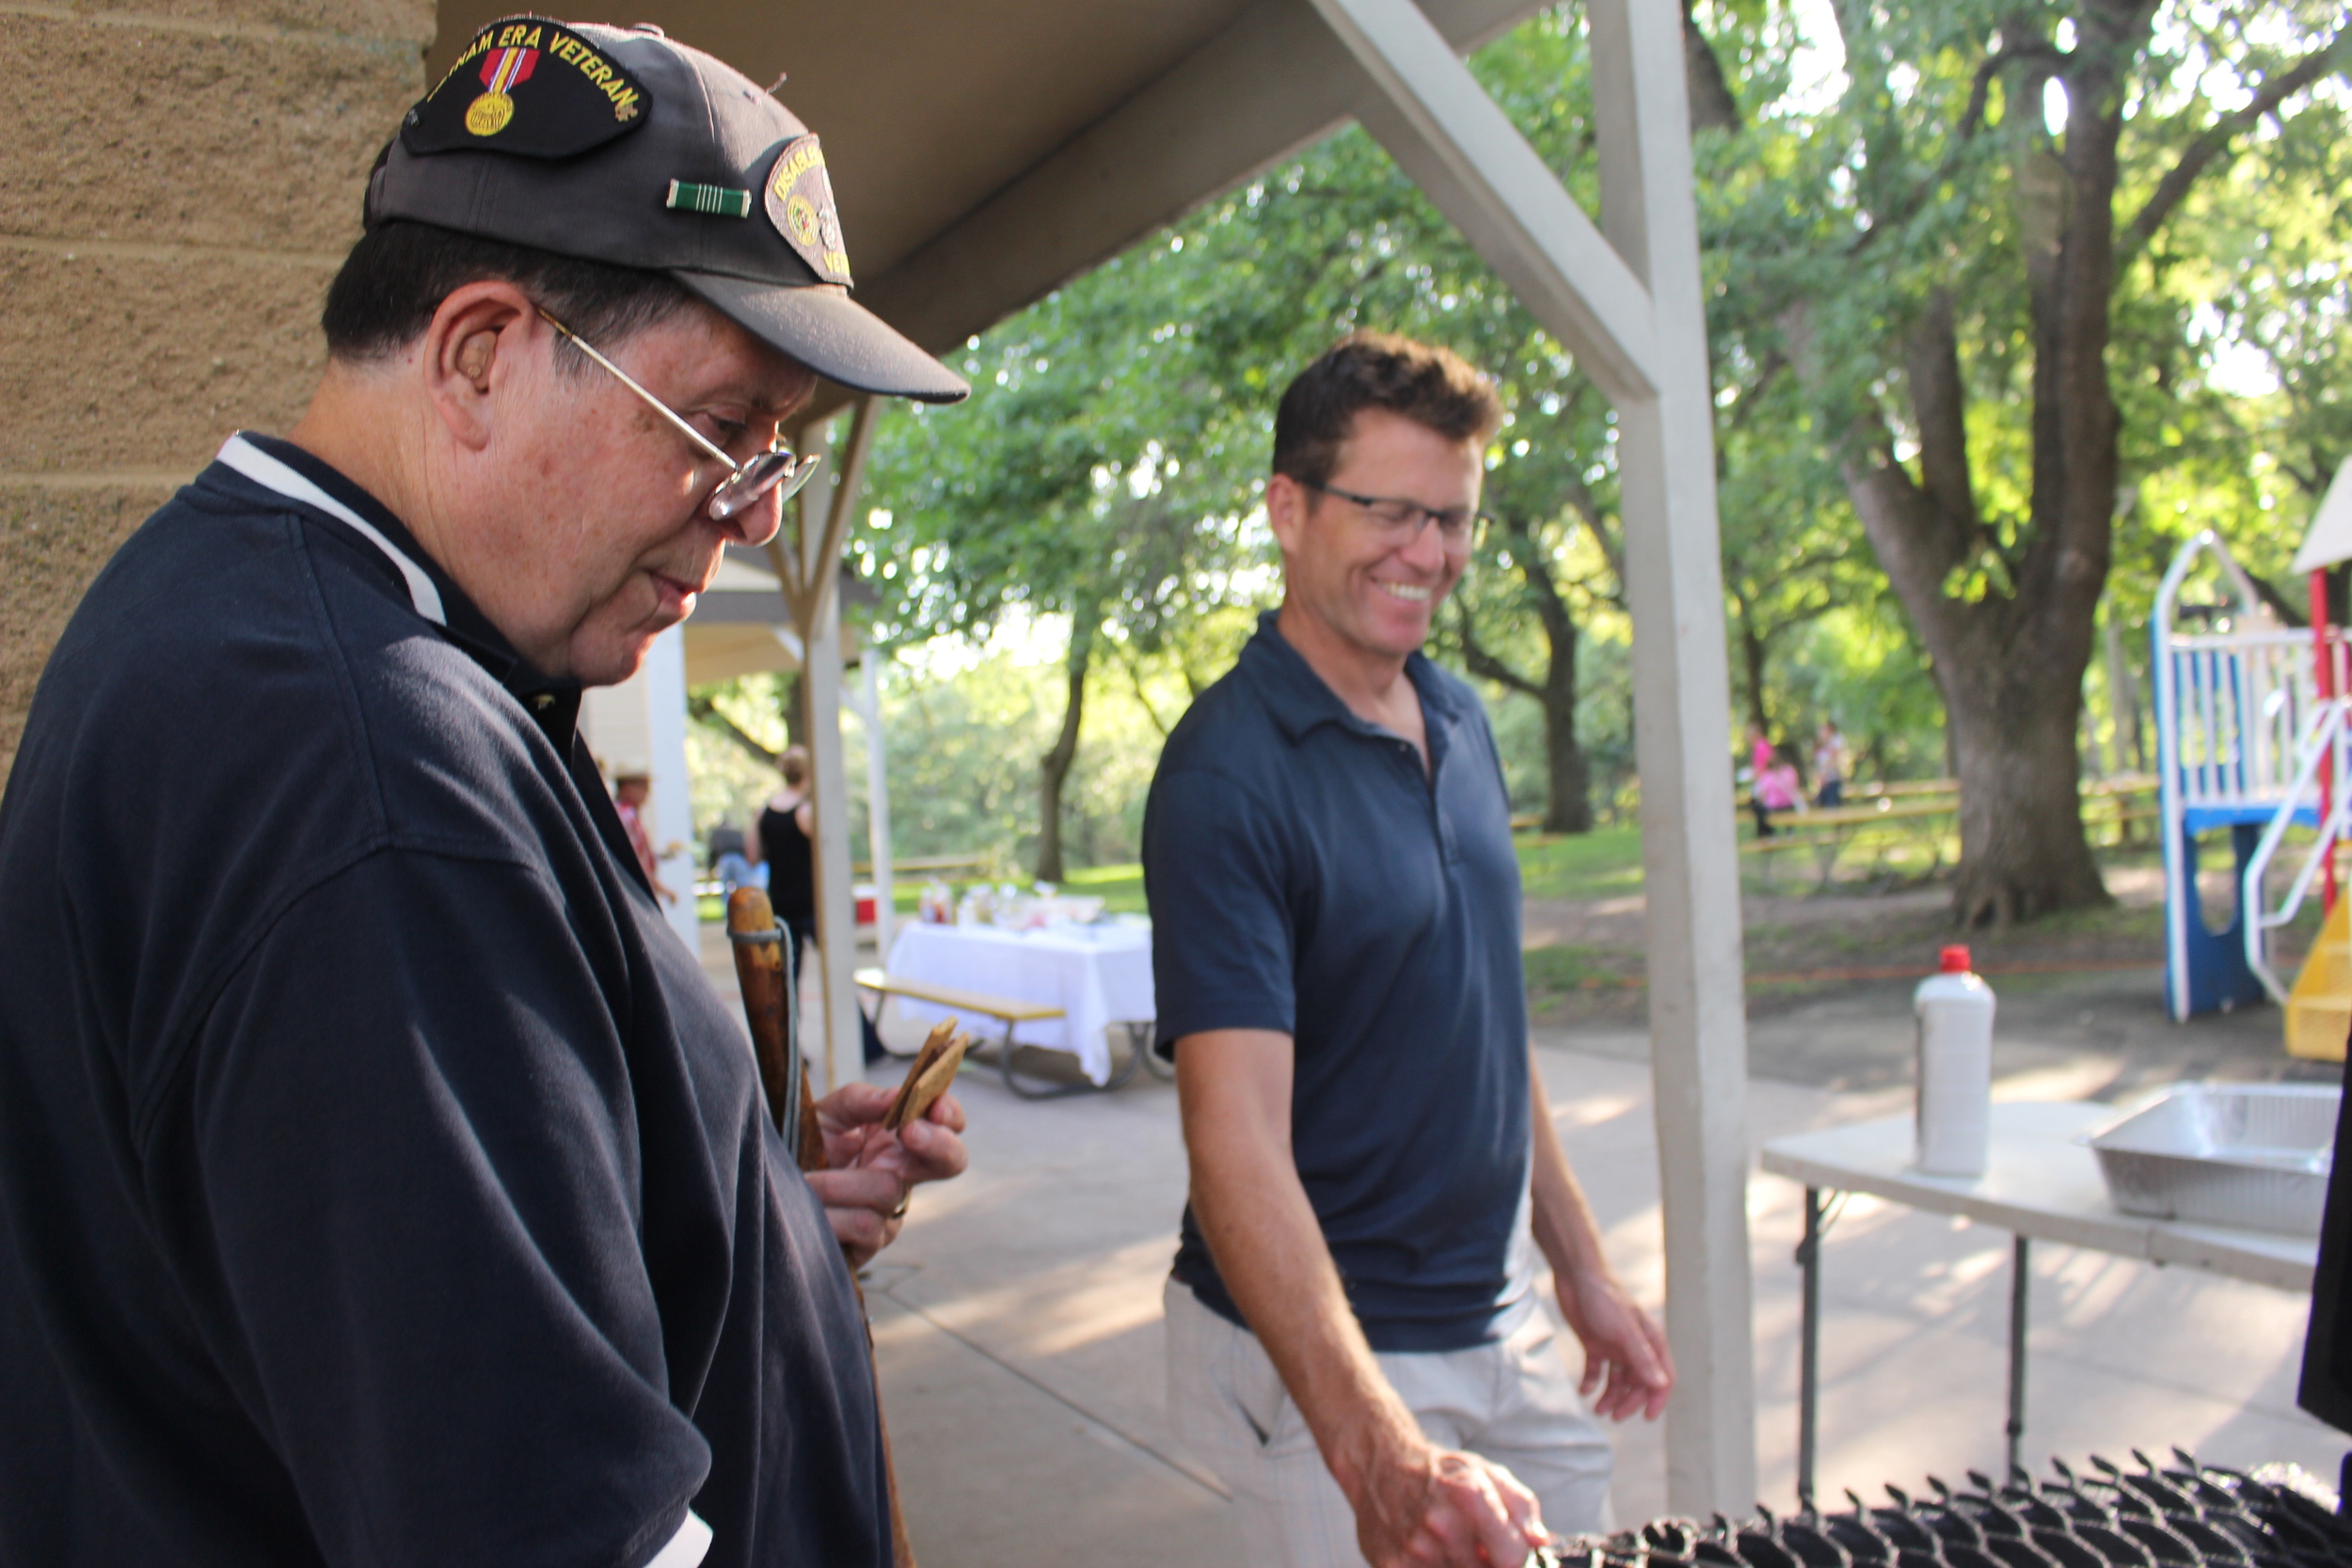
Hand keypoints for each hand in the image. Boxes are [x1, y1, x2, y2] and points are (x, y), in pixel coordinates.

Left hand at [805, 1081, 966, 1266]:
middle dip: (937, 1144)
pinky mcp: (869, 1245)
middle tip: (907, 1131)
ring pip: (890, 1192)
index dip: (950, 1115)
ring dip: (842, 1183)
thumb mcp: (826, 1113)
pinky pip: (864, 1226)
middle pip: (951, 1162)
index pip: (946, 1125)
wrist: (766, 1184)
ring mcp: (890, 1212)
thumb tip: (896, 1096)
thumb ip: (861, 1100)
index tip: (933, 1108)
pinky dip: (831, 1213)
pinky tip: (810, 1207)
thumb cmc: (802, 1147)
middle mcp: (902, 1175)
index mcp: (898, 1140)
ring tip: (807, 1178)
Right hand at [1347, 1430, 1548, 1567]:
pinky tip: (1431, 1553)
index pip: (1513, 1559)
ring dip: (1460, 1566)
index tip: (1510, 1555)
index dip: (1517, 1561)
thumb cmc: (1439, 1472)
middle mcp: (1442, 1525)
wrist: (1378, 1465)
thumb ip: (1521, 1507)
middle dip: (1487, 1562)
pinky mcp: (1393, 1566)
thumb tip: (1540, 1542)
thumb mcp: (1486, 1473)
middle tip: (1476, 1546)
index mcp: (1470, 1496)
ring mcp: (1416, 1549)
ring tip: (1451, 1546)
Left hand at [1555, 1266, 1672, 1422]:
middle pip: (1638, 1383)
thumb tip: (1660, 1386)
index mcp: (1649, 1342)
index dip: (1657, 1398)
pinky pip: (1596, 1370)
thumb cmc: (1603, 1299)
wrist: (1574, 1276)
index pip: (1662, 1377)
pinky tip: (1583, 1391)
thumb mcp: (1624, 1331)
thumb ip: (1641, 1358)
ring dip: (1610, 1396)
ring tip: (1597, 1409)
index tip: (1646, 1417)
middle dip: (1628, 1401)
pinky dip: (1591, 1382)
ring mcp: (1614, 1345)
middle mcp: (1634, 1346)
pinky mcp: (1594, 1343)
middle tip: (1612, 1415)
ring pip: (1617, 1380)